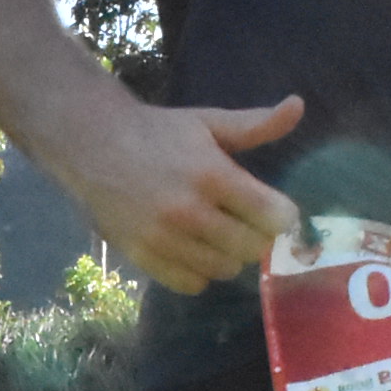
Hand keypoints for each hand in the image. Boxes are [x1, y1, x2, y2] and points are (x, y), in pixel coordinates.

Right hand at [55, 93, 304, 294]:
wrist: (92, 145)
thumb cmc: (157, 133)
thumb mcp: (207, 123)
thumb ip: (255, 124)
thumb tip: (299, 106)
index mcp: (212, 174)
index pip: (272, 216)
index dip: (281, 215)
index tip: (274, 209)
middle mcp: (189, 211)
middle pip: (252, 248)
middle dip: (255, 236)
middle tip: (243, 221)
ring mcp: (164, 238)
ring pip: (224, 269)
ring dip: (227, 255)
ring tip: (216, 234)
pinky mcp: (143, 257)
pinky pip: (191, 284)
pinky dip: (199, 272)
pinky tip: (192, 249)